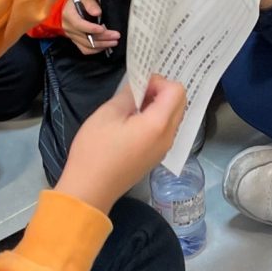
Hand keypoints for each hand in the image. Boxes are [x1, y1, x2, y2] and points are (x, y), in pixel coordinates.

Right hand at [57, 75, 186, 212]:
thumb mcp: (108, 113)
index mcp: (159, 124)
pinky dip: (156, 120)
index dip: (159, 81)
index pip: (177, 90)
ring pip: (174, 117)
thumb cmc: (95, 150)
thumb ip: (130, 94)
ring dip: (159, 106)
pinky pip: (166, 130)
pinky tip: (133, 124)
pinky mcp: (156, 157)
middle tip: (136, 93)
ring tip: (132, 108)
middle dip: (161, 91)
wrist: (90, 189)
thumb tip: (141, 85)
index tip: (138, 85)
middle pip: (181, 103)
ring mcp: (164, 149)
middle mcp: (168, 137)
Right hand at [61, 0, 119, 54]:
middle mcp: (69, 27)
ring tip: (114, 42)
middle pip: (85, 37)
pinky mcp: (75, 40)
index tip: (103, 29)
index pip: (79, 25)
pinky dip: (96, 49)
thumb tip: (97, 12)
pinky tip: (105, 45)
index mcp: (69, 15)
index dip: (91, 29)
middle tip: (116, 35)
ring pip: (87, 46)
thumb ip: (90, 3)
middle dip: (103, 38)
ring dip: (102, 45)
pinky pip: (85, 49)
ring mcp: (72, 35)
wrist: (68, 4)